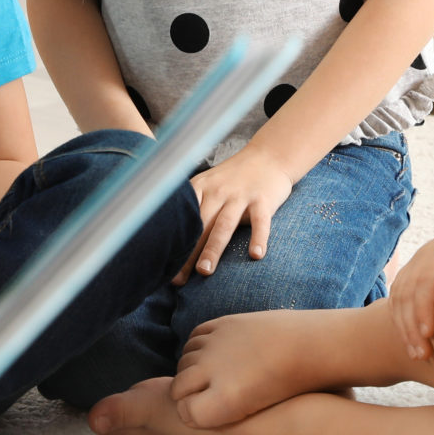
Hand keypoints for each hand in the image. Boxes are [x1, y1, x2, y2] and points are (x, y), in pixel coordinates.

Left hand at [177, 146, 295, 283]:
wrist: (269, 156)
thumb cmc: (235, 178)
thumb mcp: (210, 184)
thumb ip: (196, 206)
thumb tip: (173, 240)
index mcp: (200, 188)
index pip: (184, 219)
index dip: (173, 243)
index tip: (164, 266)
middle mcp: (218, 191)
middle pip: (200, 226)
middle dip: (188, 252)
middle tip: (177, 279)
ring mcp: (241, 195)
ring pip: (224, 224)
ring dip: (213, 248)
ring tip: (204, 271)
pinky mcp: (263, 199)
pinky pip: (260, 221)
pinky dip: (258, 237)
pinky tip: (256, 255)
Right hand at [390, 218, 433, 359]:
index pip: (428, 277)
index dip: (424, 305)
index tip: (430, 334)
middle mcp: (427, 254)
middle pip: (408, 290)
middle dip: (411, 324)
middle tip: (423, 355)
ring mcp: (418, 263)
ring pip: (399, 296)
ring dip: (404, 327)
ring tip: (418, 355)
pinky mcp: (414, 273)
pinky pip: (398, 298)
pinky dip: (401, 321)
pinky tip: (412, 343)